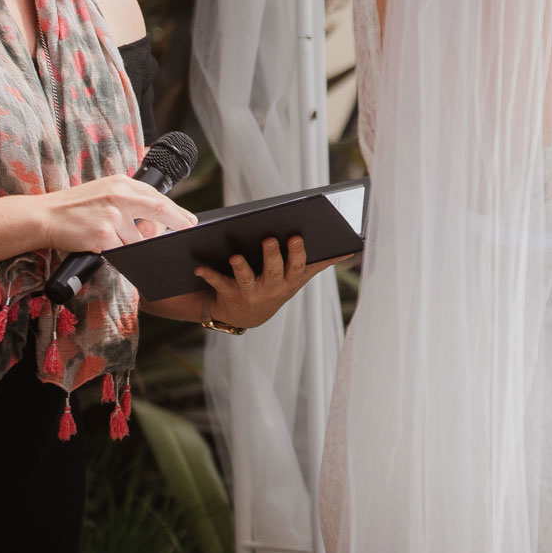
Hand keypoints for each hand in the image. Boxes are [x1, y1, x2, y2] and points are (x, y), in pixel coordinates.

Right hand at [40, 174, 196, 253]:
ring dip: (135, 246)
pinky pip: (121, 251)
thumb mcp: (104, 192)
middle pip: (159, 211)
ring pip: (138, 239)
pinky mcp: (103, 235)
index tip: (189, 220)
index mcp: (122, 183)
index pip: (157, 197)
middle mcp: (120, 196)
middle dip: (177, 223)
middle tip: (187, 232)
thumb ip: (129, 201)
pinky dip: (118, 254)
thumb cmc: (73, 207)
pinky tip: (107, 249)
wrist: (43, 216)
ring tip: (117, 241)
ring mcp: (113, 216)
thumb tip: (155, 221)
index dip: (177, 210)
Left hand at [193, 236, 348, 330]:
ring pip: (246, 279)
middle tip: (269, 238)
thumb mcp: (301, 277)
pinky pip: (218, 284)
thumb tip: (352, 249)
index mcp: (290, 280)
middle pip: (273, 271)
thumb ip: (323, 262)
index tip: (297, 236)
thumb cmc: (277, 287)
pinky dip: (208, 275)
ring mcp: (250, 293)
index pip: (297, 266)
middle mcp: (272, 288)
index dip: (297, 253)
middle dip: (272, 256)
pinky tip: (198, 266)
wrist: (246, 315)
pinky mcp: (228, 294)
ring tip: (235, 255)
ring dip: (241, 268)